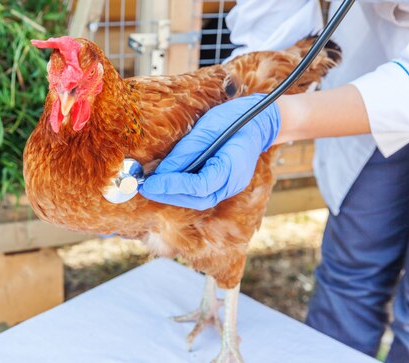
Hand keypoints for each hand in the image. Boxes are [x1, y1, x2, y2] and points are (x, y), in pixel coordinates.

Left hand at [140, 94, 279, 209]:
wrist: (261, 119)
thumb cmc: (237, 117)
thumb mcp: (208, 128)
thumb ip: (186, 152)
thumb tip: (162, 171)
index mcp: (233, 167)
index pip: (199, 186)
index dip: (173, 186)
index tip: (150, 184)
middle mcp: (234, 182)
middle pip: (198, 198)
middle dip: (170, 194)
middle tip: (146, 188)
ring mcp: (231, 185)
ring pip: (199, 199)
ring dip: (175, 195)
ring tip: (153, 187)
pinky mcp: (225, 183)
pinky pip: (202, 192)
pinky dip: (184, 189)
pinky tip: (169, 183)